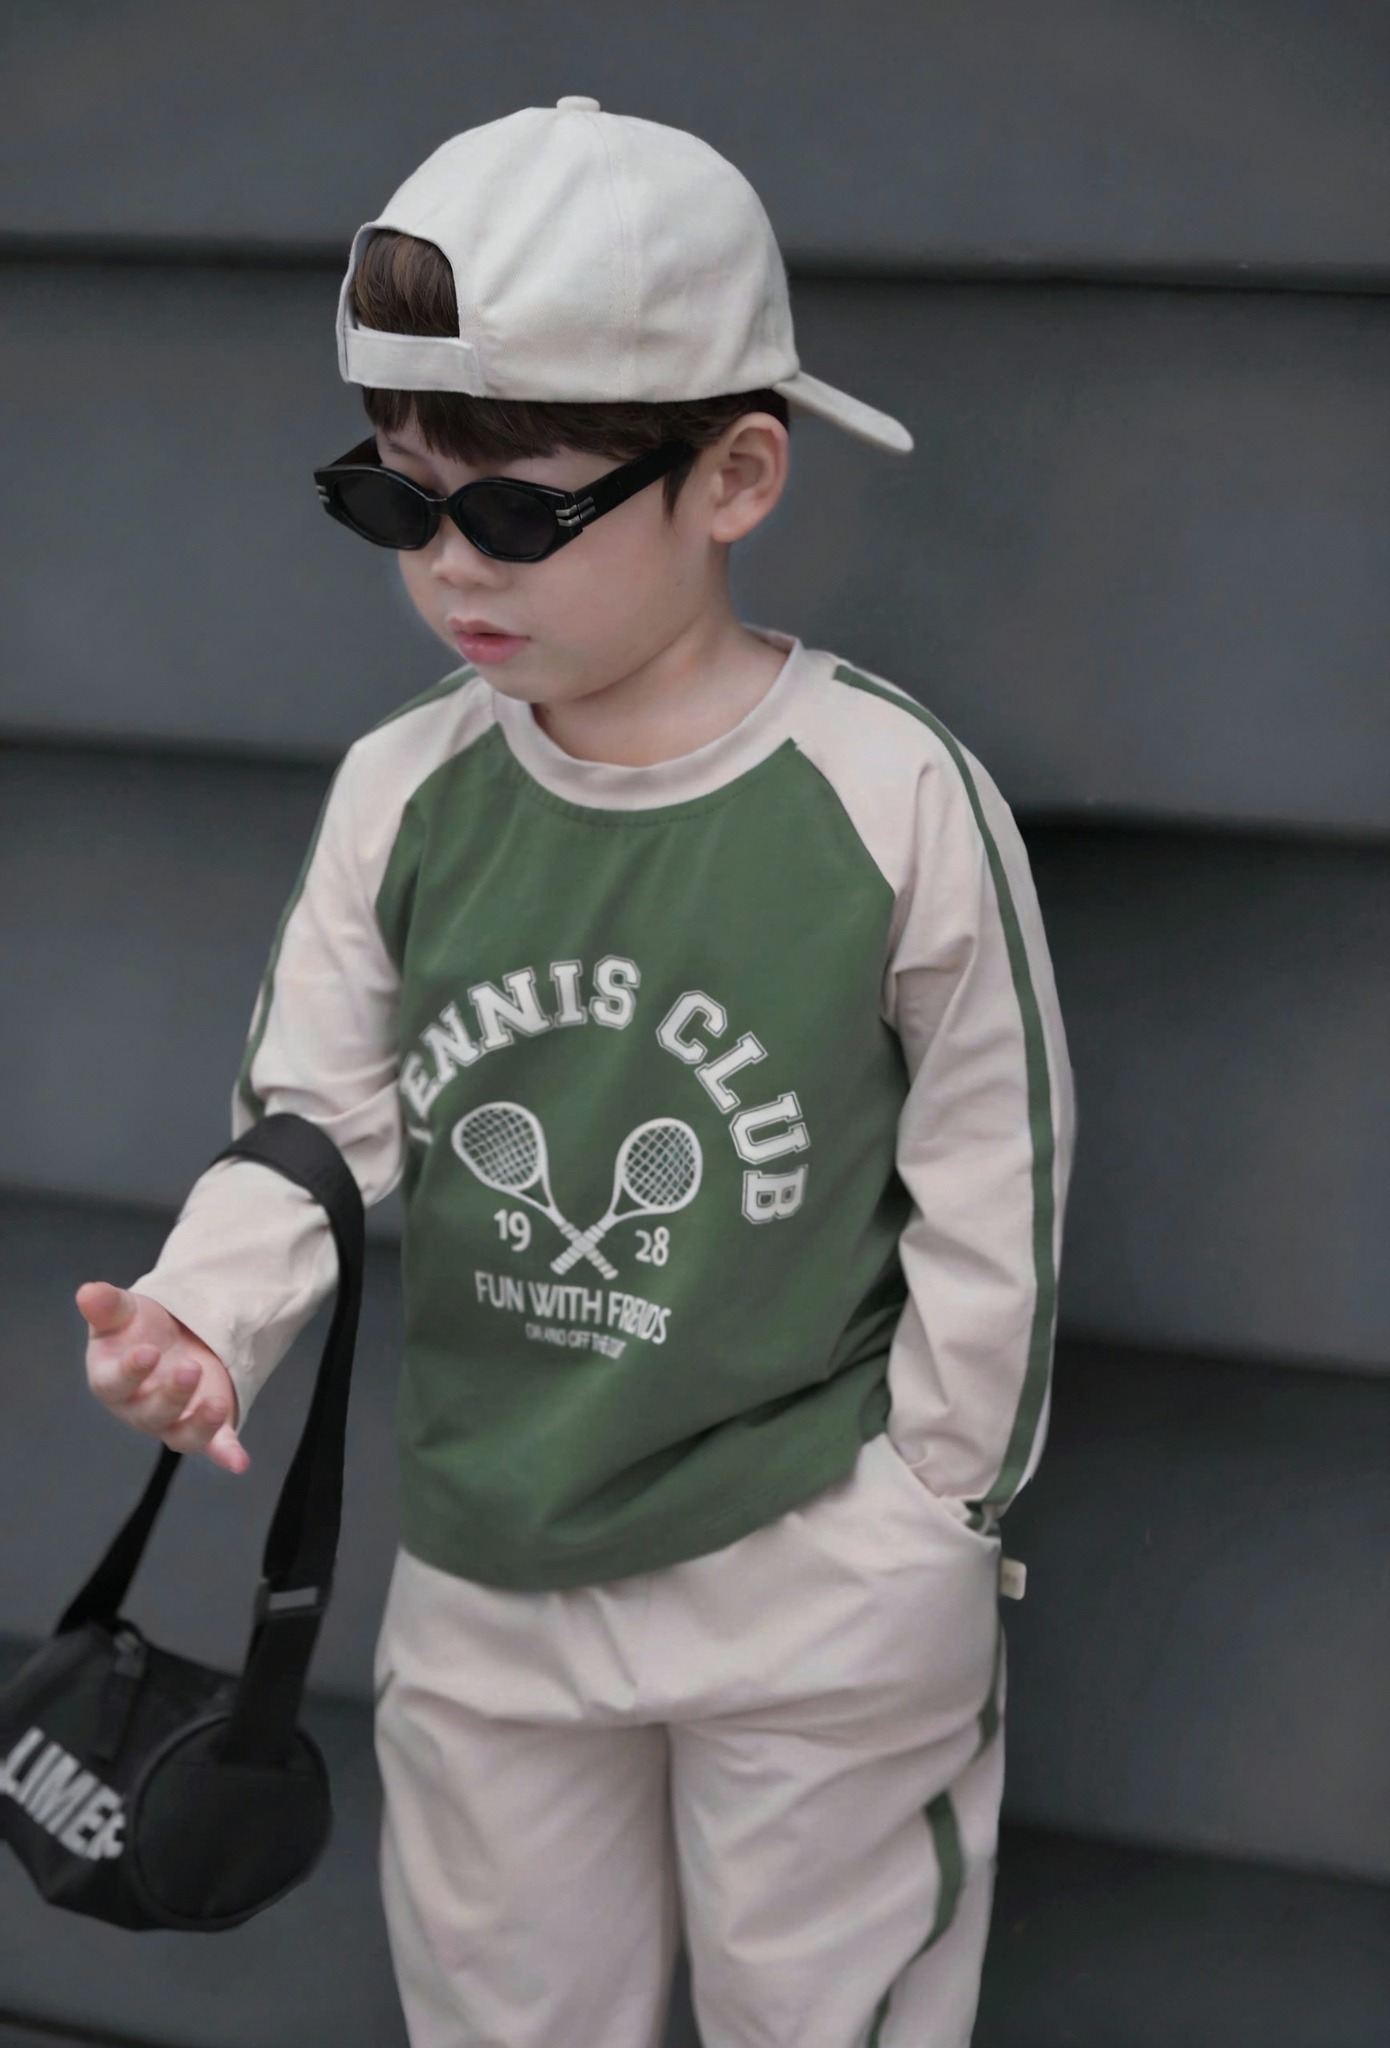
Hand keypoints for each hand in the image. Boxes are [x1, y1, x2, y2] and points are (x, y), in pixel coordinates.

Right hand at [77, 1281, 248, 1474]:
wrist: (172, 1334)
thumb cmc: (137, 1327)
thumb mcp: (124, 1310)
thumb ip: (107, 1305)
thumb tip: (88, 1292)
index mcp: (113, 1381)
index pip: (115, 1384)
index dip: (130, 1372)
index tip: (149, 1351)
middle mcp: (140, 1409)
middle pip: (152, 1413)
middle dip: (172, 1395)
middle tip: (190, 1368)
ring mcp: (174, 1420)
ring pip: (182, 1435)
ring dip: (200, 1424)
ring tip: (217, 1403)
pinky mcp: (206, 1425)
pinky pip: (215, 1446)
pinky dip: (226, 1454)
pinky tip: (239, 1461)